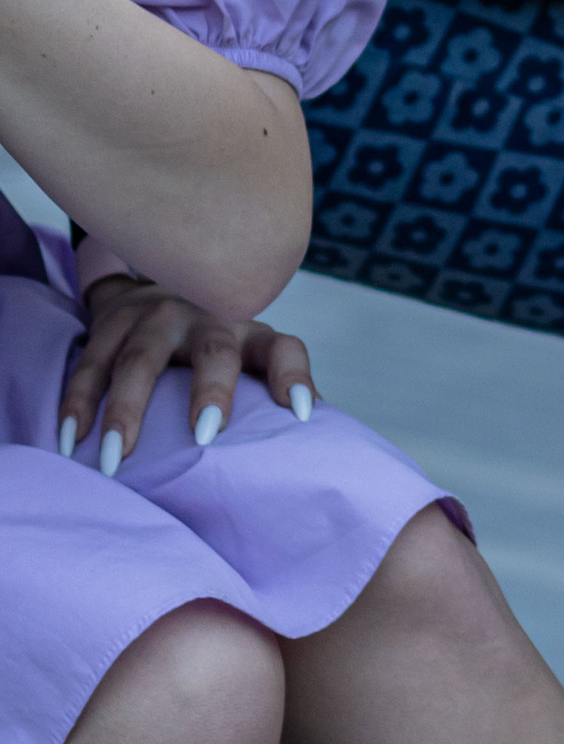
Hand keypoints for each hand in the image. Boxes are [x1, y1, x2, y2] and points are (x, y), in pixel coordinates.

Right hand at [60, 277, 314, 468]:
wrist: (156, 286)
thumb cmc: (213, 344)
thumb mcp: (248, 356)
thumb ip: (270, 389)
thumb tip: (312, 436)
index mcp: (250, 334)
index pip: (284, 349)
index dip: (294, 377)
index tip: (301, 414)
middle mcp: (208, 317)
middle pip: (213, 351)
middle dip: (211, 390)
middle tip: (206, 436)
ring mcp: (157, 317)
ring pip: (139, 361)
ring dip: (125, 410)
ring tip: (116, 458)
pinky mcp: (111, 322)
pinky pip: (91, 365)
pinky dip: (78, 403)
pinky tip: (71, 440)